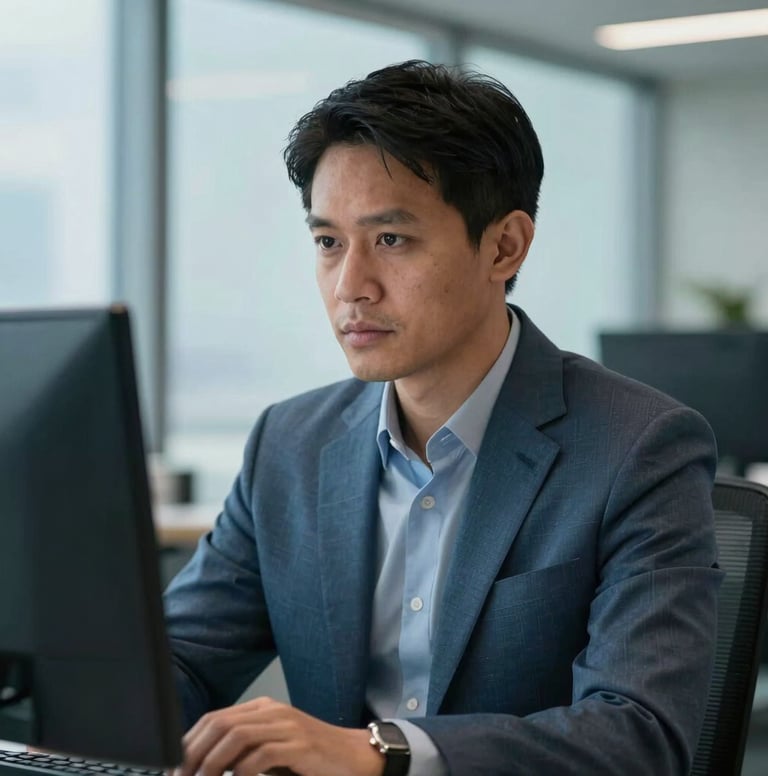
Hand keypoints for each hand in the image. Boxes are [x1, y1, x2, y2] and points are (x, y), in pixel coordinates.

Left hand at [174, 696, 384, 775]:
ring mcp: (286, 725)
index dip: (188, 744)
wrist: (354, 757)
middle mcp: (272, 711)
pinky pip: (262, 754)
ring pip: (236, 736)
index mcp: (262, 709)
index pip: (214, 718)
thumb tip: (204, 766)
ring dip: (212, 764)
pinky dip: (242, 772)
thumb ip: (243, 753)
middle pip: (220, 724)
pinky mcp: (300, 744)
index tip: (173, 770)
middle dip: (193, 754)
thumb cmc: (311, 758)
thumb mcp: (272, 752)